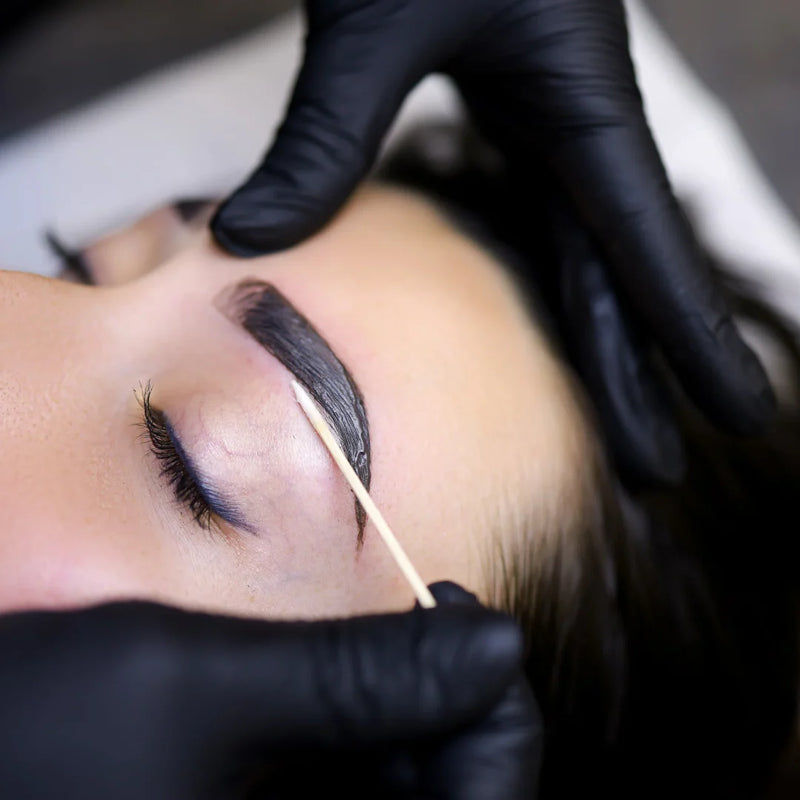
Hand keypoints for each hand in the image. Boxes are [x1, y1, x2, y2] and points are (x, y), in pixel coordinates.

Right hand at [0, 582, 540, 799]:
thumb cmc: (29, 740)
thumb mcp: (197, 685)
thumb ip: (357, 673)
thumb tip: (498, 640)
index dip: (499, 717)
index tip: (461, 619)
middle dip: (449, 710)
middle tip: (422, 616)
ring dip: (402, 724)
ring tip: (373, 643)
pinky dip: (355, 748)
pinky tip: (329, 691)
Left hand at [210, 0, 773, 484]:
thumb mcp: (374, 26)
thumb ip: (321, 138)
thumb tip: (243, 240)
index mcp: (581, 114)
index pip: (650, 255)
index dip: (692, 343)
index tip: (739, 415)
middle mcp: (581, 136)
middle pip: (622, 284)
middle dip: (643, 382)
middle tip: (659, 473)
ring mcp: (554, 130)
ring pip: (591, 265)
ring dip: (607, 351)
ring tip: (623, 426)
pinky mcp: (518, 119)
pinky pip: (549, 225)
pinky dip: (561, 289)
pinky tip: (558, 326)